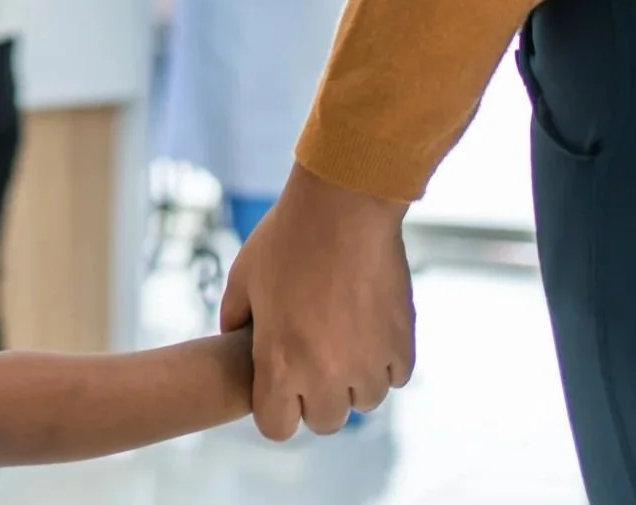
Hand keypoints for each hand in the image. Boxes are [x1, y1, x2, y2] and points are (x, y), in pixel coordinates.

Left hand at [219, 164, 413, 438]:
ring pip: (365, 401)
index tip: (278, 387)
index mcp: (280, 364)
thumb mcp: (242, 279)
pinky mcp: (402, 344)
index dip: (275, 410)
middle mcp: (325, 374)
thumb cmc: (287, 239)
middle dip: (316, 398)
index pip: (277, 428)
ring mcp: (368, 362)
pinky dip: (385, 362)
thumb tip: (234, 342)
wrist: (343, 207)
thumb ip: (235, 321)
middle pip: (325, 421)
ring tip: (344, 340)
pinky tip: (370, 330)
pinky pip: (396, 376)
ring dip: (354, 381)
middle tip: (313, 359)